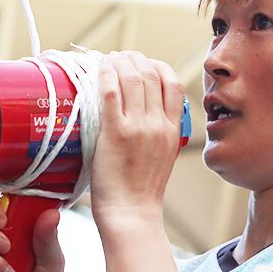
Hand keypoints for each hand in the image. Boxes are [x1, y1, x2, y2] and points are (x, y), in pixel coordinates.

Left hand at [91, 52, 184, 232]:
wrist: (131, 214)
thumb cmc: (141, 191)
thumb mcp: (163, 157)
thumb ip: (159, 133)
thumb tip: (146, 113)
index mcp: (172, 130)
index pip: (173, 83)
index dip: (157, 66)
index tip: (143, 63)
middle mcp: (158, 124)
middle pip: (151, 74)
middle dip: (135, 59)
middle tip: (121, 57)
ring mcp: (137, 127)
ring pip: (132, 78)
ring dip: (119, 62)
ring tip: (109, 59)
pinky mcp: (115, 133)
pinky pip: (111, 93)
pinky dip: (105, 76)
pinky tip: (99, 70)